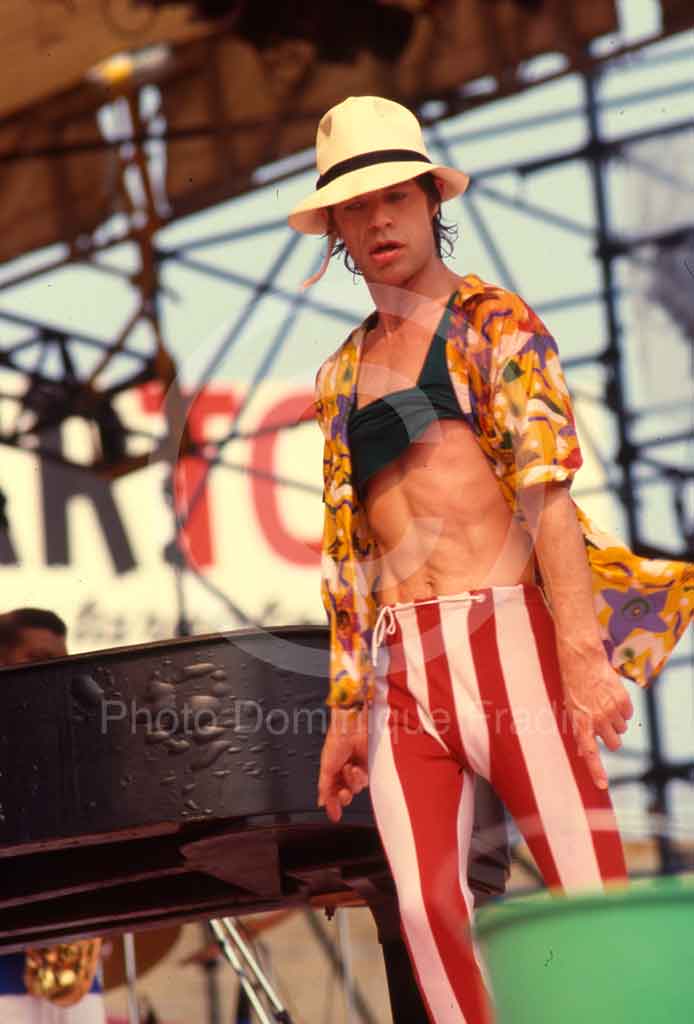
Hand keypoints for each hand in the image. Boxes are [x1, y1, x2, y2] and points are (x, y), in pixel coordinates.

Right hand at [317, 706, 368, 822]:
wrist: (352, 728)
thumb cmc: (337, 740)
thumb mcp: (326, 768)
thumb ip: (324, 789)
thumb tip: (322, 805)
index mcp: (332, 770)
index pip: (332, 793)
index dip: (334, 803)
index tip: (335, 813)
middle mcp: (345, 770)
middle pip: (346, 793)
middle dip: (344, 795)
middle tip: (343, 791)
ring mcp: (358, 769)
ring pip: (357, 788)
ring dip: (352, 781)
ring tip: (349, 767)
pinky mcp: (369, 766)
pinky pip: (366, 781)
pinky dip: (359, 776)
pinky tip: (356, 767)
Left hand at [560, 654, 633, 789]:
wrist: (581, 659)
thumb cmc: (572, 684)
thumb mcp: (570, 708)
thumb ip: (580, 728)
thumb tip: (584, 749)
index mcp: (580, 723)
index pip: (589, 753)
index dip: (596, 771)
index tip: (602, 786)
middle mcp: (597, 720)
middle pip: (615, 744)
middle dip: (611, 737)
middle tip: (603, 724)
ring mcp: (611, 711)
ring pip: (623, 729)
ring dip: (616, 721)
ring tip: (604, 704)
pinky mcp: (623, 700)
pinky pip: (629, 715)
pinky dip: (623, 710)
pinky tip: (611, 697)